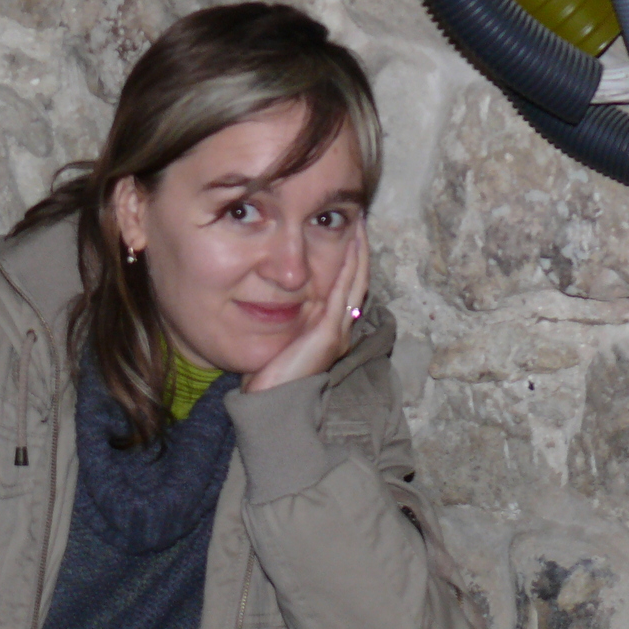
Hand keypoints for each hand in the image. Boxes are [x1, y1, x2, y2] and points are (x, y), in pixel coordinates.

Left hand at [242, 227, 369, 393]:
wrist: (272, 407)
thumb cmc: (269, 379)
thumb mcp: (280, 342)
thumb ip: (284, 321)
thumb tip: (270, 298)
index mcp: (330, 331)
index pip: (345, 288)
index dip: (349, 261)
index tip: (347, 235)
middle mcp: (340, 329)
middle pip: (356, 281)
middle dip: (359, 251)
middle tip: (359, 221)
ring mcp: (338, 330)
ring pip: (355, 281)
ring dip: (358, 252)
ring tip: (359, 226)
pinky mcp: (330, 332)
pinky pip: (344, 289)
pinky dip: (350, 264)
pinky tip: (351, 244)